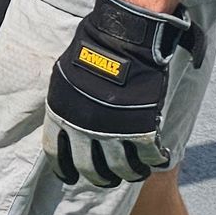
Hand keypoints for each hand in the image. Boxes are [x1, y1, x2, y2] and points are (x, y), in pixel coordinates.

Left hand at [45, 0, 205, 188]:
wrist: (124, 35)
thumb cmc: (94, 45)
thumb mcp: (64, 75)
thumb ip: (66, 101)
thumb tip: (65, 117)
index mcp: (61, 115)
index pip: (57, 155)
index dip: (65, 170)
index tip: (71, 177)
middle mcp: (83, 130)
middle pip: (90, 169)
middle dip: (100, 178)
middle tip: (108, 179)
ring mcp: (113, 132)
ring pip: (121, 170)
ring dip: (130, 174)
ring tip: (136, 172)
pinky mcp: (141, 129)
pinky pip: (148, 157)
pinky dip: (154, 161)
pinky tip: (158, 159)